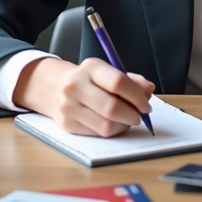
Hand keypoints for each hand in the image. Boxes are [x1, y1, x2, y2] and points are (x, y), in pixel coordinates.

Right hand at [13, 57, 154, 136]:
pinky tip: (113, 123)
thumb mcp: (107, 72)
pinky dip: (112, 131)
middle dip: (132, 115)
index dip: (137, 96)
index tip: (146, 104)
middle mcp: (76, 86)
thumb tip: (148, 90)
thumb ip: (131, 80)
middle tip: (140, 115)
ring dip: (123, 125)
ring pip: (106, 125)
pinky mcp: (67, 124)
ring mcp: (69, 106)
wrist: (53, 88)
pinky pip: (98, 133)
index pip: (118, 82)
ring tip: (126, 119)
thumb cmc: (88, 80)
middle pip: (112, 107)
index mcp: (90, 68)